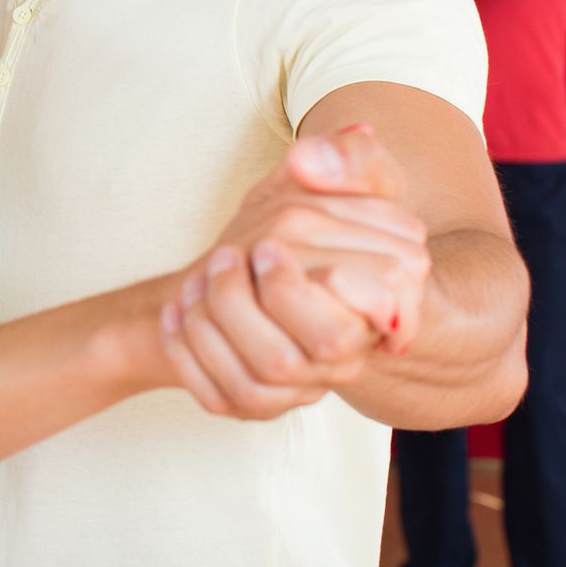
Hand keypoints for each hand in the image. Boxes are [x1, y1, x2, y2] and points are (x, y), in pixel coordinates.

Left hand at [159, 129, 429, 417]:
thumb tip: (312, 161)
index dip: (305, 276)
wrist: (250, 273)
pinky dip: (187, 349)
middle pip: (326, 340)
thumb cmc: (305, 223)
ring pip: (272, 368)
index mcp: (390, 296)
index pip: (374, 299)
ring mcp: (308, 385)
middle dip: (264, 296)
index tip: (263, 246)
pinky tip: (175, 311)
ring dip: (219, 318)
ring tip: (196, 279)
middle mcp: (355, 349)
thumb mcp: (331, 179)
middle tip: (225, 257)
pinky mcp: (258, 405)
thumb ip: (347, 161)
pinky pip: (223, 394)